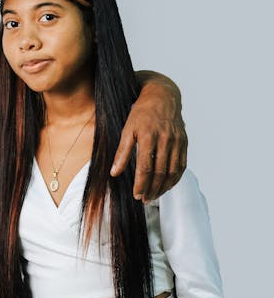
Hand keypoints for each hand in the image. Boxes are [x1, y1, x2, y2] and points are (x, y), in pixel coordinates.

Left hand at [111, 76, 187, 201]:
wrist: (162, 97)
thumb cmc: (141, 113)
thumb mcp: (126, 129)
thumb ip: (122, 152)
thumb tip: (114, 173)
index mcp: (148, 136)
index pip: (145, 167)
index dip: (141, 184)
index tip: (136, 195)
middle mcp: (165, 140)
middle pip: (160, 172)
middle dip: (152, 189)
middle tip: (144, 200)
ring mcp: (177, 142)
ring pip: (173, 171)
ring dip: (164, 187)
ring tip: (154, 196)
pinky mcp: (184, 143)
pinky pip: (181, 166)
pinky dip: (175, 179)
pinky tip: (167, 186)